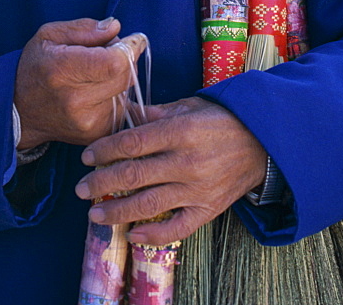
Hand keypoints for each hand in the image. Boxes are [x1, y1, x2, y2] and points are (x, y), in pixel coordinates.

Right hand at [14, 18, 145, 149]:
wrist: (20, 111)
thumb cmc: (36, 67)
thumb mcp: (49, 36)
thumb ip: (84, 28)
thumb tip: (115, 27)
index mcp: (62, 71)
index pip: (115, 63)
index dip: (130, 48)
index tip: (134, 40)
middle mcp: (76, 101)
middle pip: (125, 76)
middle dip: (125, 59)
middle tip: (108, 53)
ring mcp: (88, 122)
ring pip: (126, 92)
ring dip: (120, 79)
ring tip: (96, 74)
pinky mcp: (97, 134)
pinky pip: (124, 109)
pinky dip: (118, 96)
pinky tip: (100, 90)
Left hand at [75, 97, 266, 244]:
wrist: (262, 142)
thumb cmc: (220, 120)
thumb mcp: (188, 107)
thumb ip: (154, 113)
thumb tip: (121, 112)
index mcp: (179, 131)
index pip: (132, 143)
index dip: (105, 150)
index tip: (86, 157)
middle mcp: (186, 162)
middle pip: (133, 175)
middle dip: (101, 183)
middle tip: (80, 188)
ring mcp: (196, 188)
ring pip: (149, 204)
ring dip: (117, 211)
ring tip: (94, 214)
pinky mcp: (207, 209)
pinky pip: (177, 228)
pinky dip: (153, 234)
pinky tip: (132, 234)